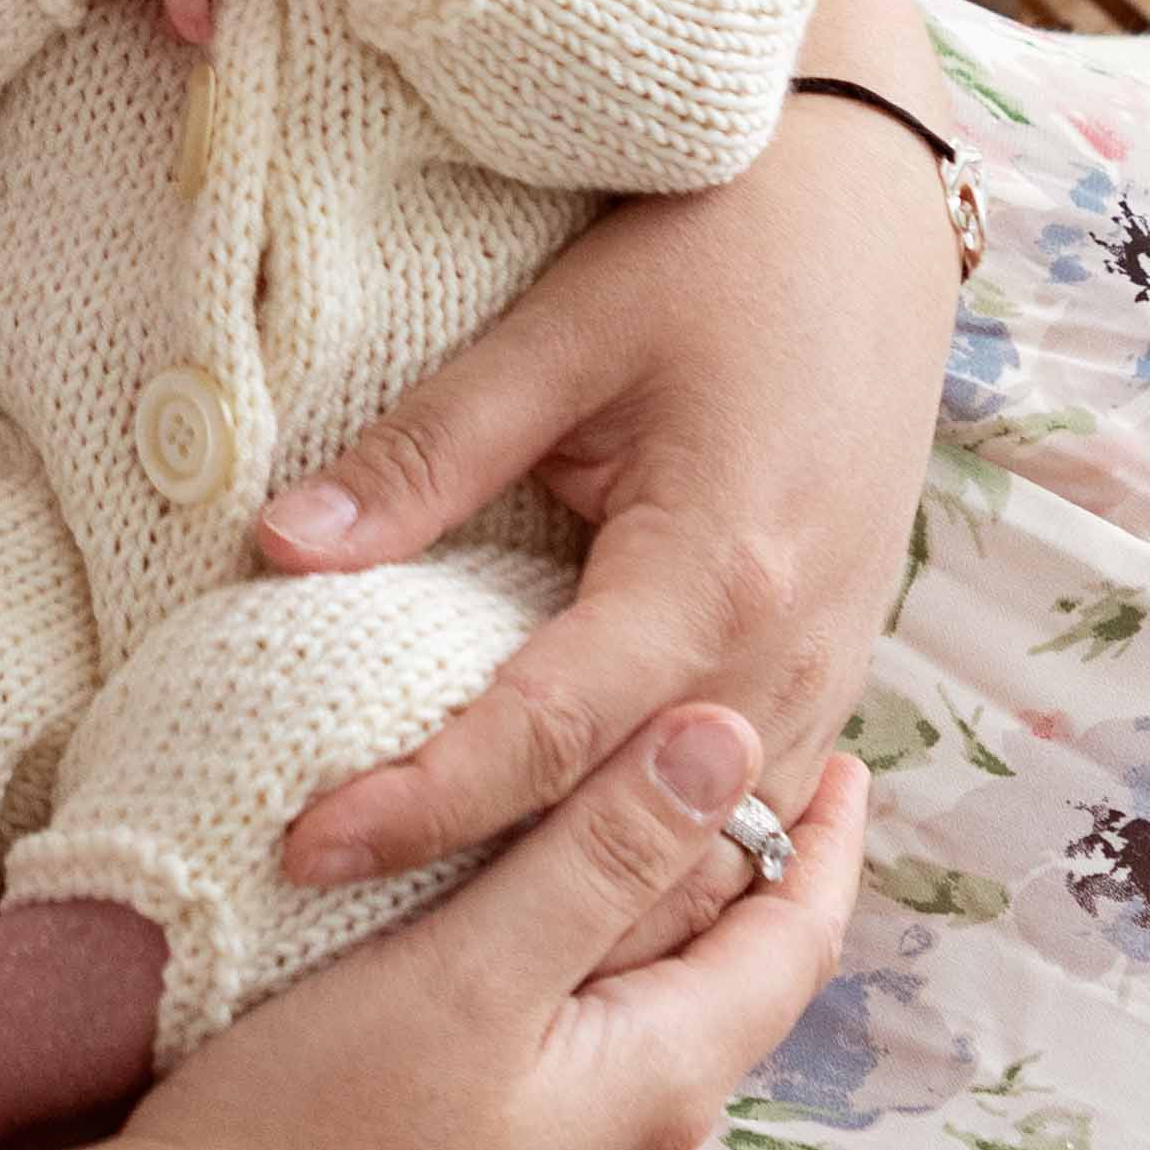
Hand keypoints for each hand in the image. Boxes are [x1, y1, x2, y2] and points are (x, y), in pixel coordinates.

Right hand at [127, 703, 865, 1149]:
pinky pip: (584, 1044)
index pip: (794, 941)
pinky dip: (592, 960)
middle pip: (731, 977)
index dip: (828, 840)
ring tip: (637, 817)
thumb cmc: (319, 1134)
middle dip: (751, 867)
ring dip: (663, 912)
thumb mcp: (471, 973)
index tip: (849, 752)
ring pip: (652, 1010)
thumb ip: (603, 860)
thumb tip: (735, 740)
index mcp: (662, 1078)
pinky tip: (531, 931)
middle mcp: (638, 1138)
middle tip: (741, 756)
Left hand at [257, 94, 955, 958]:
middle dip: (498, 898)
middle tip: (348, 929)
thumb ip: (424, 457)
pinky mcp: (838, 663)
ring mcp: (831, 670)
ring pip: (714, 851)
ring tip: (449, 940)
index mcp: (715, 574)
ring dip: (596, 903)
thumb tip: (278, 552)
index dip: (418, 805)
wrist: (871, 209)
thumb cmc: (717, 249)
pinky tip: (576, 882)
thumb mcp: (560, 335)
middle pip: (634, 831)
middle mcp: (789, 652)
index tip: (302, 845)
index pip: (545, 739)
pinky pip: (753, 807)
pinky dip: (671, 859)